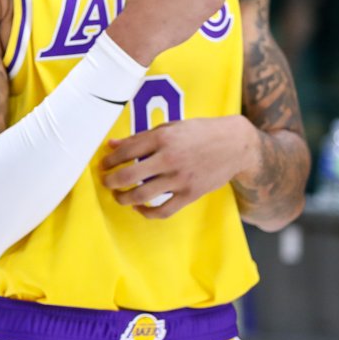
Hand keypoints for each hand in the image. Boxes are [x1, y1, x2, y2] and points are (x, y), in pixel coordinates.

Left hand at [100, 115, 255, 218]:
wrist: (235, 144)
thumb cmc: (199, 133)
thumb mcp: (170, 127)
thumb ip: (140, 138)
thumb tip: (112, 145)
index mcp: (162, 138)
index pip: (125, 152)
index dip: (109, 161)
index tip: (103, 165)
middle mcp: (169, 158)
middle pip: (128, 176)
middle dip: (110, 181)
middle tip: (106, 182)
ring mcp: (180, 178)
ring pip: (141, 195)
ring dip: (123, 198)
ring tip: (118, 196)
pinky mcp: (190, 194)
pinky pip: (163, 210)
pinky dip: (147, 212)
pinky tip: (139, 208)